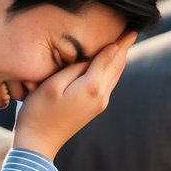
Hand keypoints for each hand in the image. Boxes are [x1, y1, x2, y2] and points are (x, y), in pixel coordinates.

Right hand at [12, 31, 136, 160]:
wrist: (38, 142)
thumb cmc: (39, 111)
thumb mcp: (52, 85)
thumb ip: (74, 68)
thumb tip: (93, 56)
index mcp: (91, 87)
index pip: (109, 58)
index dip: (119, 42)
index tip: (131, 29)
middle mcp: (101, 96)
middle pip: (117, 67)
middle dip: (124, 48)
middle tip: (132, 31)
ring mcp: (99, 104)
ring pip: (115, 76)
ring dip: (120, 59)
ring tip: (125, 43)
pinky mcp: (94, 108)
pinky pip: (108, 83)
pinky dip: (113, 70)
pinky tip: (111, 64)